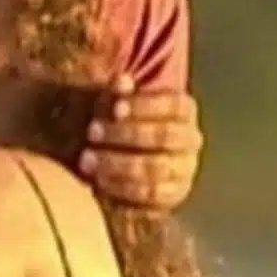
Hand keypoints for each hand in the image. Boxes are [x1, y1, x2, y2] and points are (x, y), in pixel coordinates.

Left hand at [78, 74, 202, 210]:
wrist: (122, 164)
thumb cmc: (118, 126)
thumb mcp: (114, 106)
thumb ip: (118, 94)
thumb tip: (122, 81)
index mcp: (184, 111)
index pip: (174, 105)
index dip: (146, 106)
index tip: (116, 108)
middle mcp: (190, 140)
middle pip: (165, 136)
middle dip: (126, 134)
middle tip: (91, 132)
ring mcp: (184, 170)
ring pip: (157, 167)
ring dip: (118, 163)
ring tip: (86, 160)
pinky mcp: (172, 195)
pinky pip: (151, 194)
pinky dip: (123, 188)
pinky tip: (98, 182)